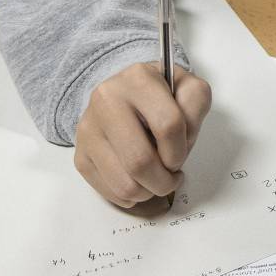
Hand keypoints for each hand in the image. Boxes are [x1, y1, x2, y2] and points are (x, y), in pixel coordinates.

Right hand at [74, 62, 211, 207]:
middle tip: (171, 177)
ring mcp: (89, 130)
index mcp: (138, 79)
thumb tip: (182, 142)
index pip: (168, 125)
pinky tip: (138, 179)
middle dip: (164, 181)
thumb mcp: (187, 87)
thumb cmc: (159, 95)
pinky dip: (131, 196)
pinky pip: (109, 193)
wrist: (123, 94)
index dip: (180, 150)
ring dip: (148, 192)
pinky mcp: (81, 155)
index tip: (180, 155)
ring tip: (156, 179)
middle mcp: (107, 100)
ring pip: (124, 184)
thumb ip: (195, 106)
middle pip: (140, 161)